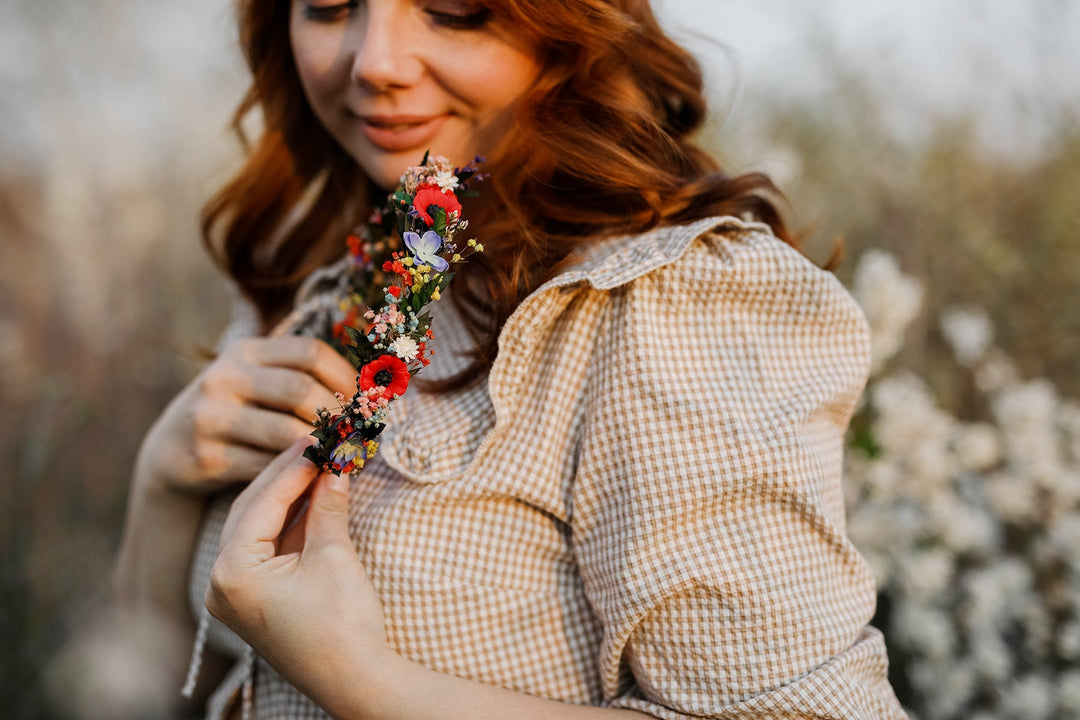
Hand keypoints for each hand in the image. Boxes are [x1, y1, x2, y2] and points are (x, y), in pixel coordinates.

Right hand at [135, 336, 357, 495]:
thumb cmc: (236, 414)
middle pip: (301, 390)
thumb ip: (300, 377)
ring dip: (324, 449)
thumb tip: (371, 391)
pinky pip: (268, 467)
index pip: (310, 352)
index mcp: (244, 350)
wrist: (170, 452)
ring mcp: (210, 417)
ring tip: (344, 456)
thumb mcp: (257, 380)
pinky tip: (315, 476)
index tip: (364, 401)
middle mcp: (224, 377)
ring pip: (287, 434)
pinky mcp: (206, 457)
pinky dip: (298, 474)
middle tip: (358, 435)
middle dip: (338, 416)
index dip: (345, 377)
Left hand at [205, 442, 390, 705]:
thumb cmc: (343, 625)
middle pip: (250, 510)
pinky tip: (313, 497)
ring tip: (319, 465)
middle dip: (285, 477)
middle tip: (315, 445)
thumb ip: (328, 506)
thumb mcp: (334, 556)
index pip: (260, 502)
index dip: (292, 468)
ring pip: (257, 527)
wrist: (356, 683)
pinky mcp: (255, 600)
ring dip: (288, 497)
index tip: (317, 439)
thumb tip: (334, 465)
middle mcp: (221, 583)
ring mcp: (235, 594)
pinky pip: (266, 548)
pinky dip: (290, 522)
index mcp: (231, 572)